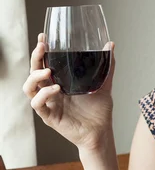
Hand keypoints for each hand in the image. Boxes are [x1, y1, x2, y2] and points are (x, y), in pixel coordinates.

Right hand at [22, 33, 115, 150]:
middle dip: (35, 58)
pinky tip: (56, 89)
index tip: (43, 37)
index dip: (41, 51)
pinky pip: (38, 105)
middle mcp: (51, 92)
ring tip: (48, 71)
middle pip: (33, 72)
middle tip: (42, 47)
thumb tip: (110, 45)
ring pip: (29, 88)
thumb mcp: (104, 84)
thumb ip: (106, 65)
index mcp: (60, 82)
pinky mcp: (50, 117)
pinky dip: (44, 95)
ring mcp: (49, 104)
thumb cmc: (99, 110)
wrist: (101, 132)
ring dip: (35, 77)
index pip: (45, 64)